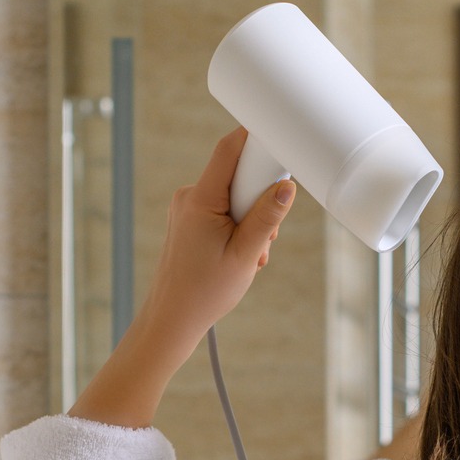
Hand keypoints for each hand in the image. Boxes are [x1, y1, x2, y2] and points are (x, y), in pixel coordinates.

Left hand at [72, 128, 294, 427]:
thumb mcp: (245, 255)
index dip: (257, 140)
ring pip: (232, 195)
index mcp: (200, 200)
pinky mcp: (189, 219)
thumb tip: (287, 186)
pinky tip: (238, 255)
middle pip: (236, 174)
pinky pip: (222, 209)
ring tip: (250, 255)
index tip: (282, 147)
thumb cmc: (205, 292)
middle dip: (259, 198)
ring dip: (251, 219)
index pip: (230, 149)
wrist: (172, 318)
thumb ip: (267, 218)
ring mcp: (187, 207)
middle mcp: (189, 196)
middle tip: (266, 235)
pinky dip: (237, 226)